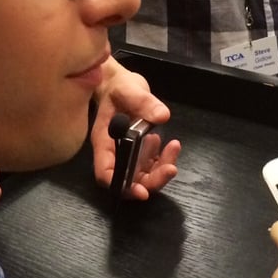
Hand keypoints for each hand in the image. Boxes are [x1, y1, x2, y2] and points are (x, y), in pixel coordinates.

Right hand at [92, 59, 180, 198]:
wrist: (122, 86)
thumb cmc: (118, 87)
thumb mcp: (129, 89)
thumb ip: (143, 101)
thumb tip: (161, 116)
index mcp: (104, 142)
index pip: (106, 173)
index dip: (121, 187)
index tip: (141, 191)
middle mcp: (115, 154)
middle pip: (129, 181)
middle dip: (151, 181)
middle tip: (171, 169)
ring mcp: (129, 155)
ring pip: (144, 176)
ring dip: (161, 170)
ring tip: (173, 148)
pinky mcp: (141, 152)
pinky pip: (153, 166)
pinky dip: (164, 160)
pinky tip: (172, 145)